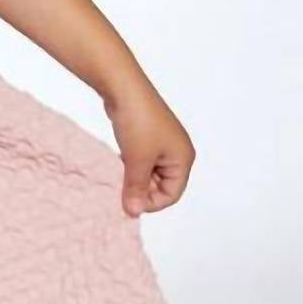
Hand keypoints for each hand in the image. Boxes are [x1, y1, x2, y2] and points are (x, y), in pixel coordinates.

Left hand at [104, 85, 194, 216]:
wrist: (124, 90)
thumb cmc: (137, 123)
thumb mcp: (136, 161)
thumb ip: (136, 189)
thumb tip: (133, 213)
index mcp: (183, 158)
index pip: (172, 195)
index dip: (151, 203)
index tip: (129, 201)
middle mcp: (177, 153)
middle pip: (162, 186)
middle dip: (142, 190)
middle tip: (121, 188)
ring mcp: (163, 145)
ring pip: (150, 175)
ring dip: (134, 179)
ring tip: (119, 174)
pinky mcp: (149, 139)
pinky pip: (142, 163)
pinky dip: (131, 167)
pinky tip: (119, 162)